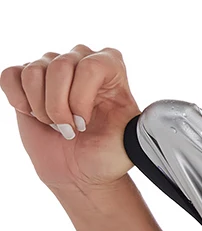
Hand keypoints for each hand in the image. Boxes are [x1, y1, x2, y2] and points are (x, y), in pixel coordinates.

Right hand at [1, 44, 140, 191]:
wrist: (81, 171)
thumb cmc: (107, 155)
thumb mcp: (133, 139)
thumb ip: (144, 123)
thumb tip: (156, 118)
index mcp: (112, 67)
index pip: (92, 66)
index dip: (82, 99)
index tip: (85, 123)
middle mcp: (82, 59)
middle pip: (60, 65)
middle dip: (60, 106)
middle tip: (70, 129)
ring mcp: (53, 66)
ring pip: (34, 72)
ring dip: (41, 107)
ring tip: (55, 124)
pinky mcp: (26, 79)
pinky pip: (11, 75)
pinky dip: (20, 100)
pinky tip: (34, 114)